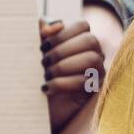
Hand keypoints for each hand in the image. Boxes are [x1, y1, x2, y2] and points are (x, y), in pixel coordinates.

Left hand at [40, 18, 104, 133]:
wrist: (36, 111)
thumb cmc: (37, 78)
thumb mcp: (36, 53)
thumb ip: (43, 35)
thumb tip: (51, 23)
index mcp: (80, 42)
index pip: (83, 26)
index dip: (63, 33)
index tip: (43, 45)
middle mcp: (93, 55)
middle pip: (90, 41)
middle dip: (63, 50)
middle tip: (43, 62)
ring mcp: (97, 73)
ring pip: (91, 59)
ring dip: (64, 66)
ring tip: (46, 75)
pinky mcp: (94, 92)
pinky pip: (85, 82)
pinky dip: (63, 83)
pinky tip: (47, 88)